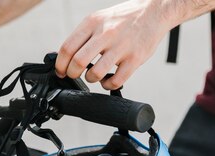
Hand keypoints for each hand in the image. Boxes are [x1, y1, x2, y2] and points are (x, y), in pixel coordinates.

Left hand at [55, 0, 171, 89]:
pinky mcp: (135, 58)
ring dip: (91, 79)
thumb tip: (66, 57)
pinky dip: (108, 85)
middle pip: (78, 62)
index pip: (67, 48)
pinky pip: (116, 80)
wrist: (154, 12)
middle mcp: (106, 33)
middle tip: (75, 75)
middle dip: (72, 74)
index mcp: (93, 22)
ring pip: (96, 73)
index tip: (61, 71)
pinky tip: (108, 80)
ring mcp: (121, 46)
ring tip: (94, 76)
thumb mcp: (99, 19)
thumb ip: (83, 36)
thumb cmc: (124, 19)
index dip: (60, 65)